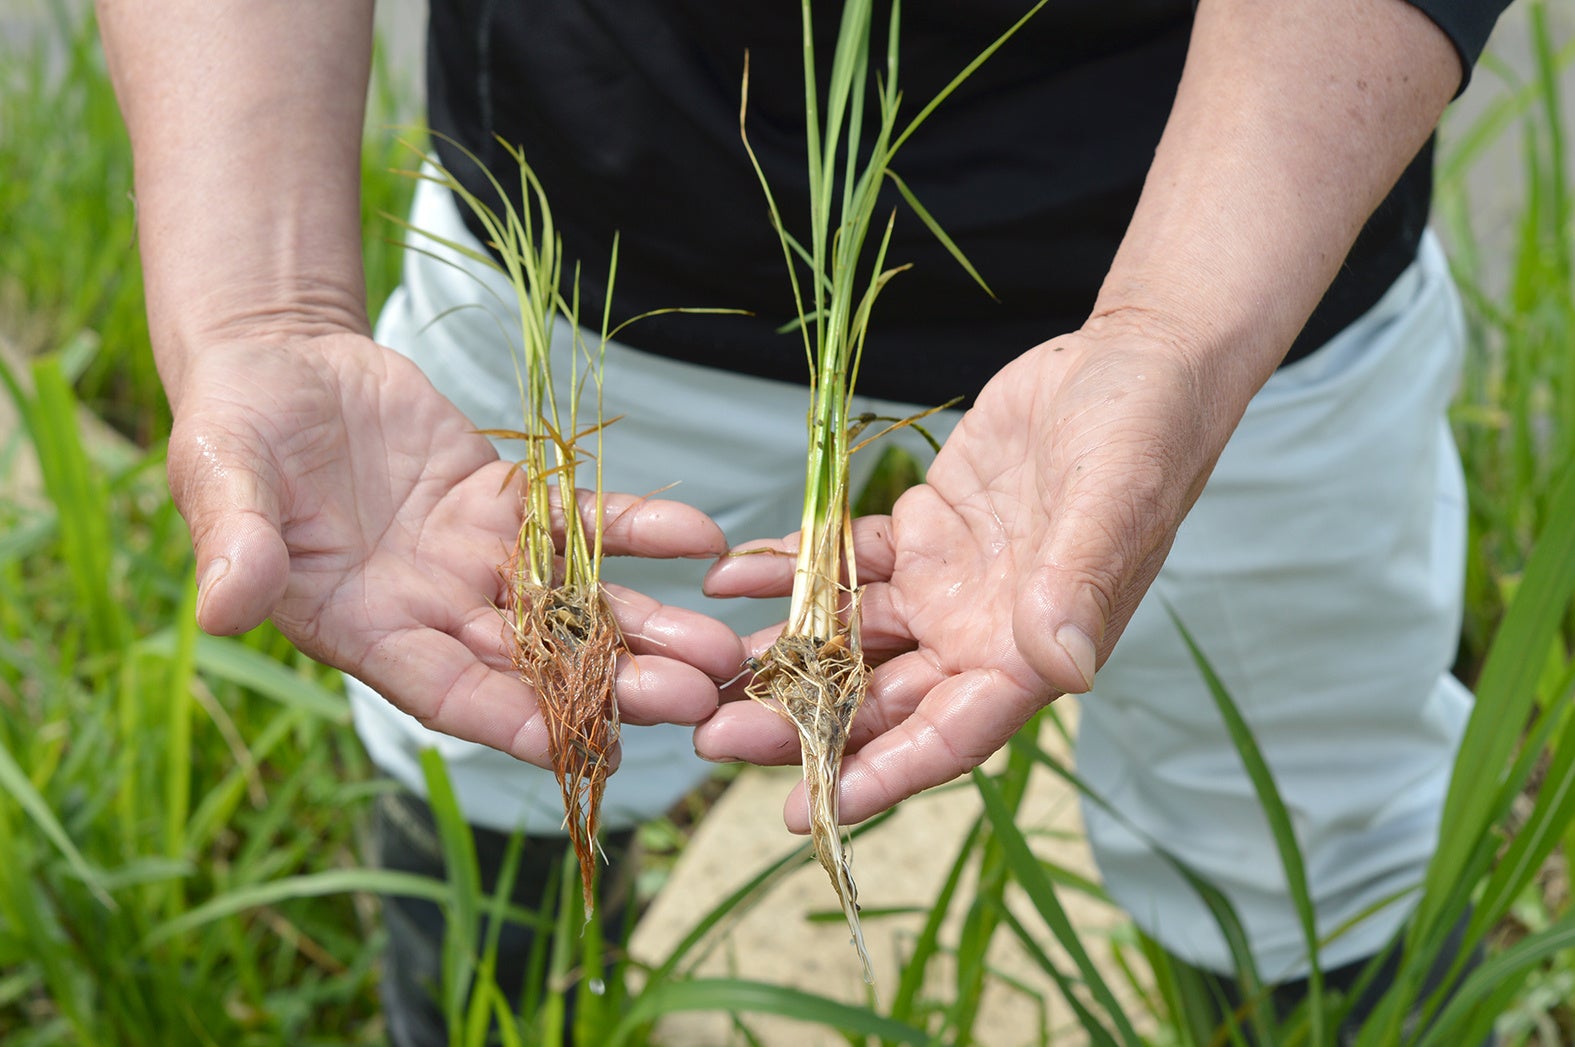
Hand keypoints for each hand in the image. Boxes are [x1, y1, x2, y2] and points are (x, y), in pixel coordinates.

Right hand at [168, 331, 743, 767]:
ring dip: (645, 624)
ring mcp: (477, 560)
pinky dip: (638, 529)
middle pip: (533, 661)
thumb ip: (236, 542)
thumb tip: (223, 606)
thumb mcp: (221, 478)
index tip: (577, 744)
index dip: (507, 718)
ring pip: (573, 603)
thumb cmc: (233, 429)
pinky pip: (581, 523)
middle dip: (612, 684)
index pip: (444, 689)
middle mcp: (431, 608)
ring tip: (720, 647)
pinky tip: (701, 536)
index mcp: (362, 627)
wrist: (281, 365)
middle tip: (694, 699)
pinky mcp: (508, 505)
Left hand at [696, 321, 1245, 829]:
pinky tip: (730, 569)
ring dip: (782, 654)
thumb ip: (1077, 585)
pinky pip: (844, 562)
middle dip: (800, 724)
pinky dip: (790, 568)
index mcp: (1032, 652)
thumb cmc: (1147, 433)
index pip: (948, 736)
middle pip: (881, 700)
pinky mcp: (921, 531)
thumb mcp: (1115, 501)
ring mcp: (947, 584)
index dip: (877, 777)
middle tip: (713, 737)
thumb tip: (1062, 670)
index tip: (803, 812)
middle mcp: (982, 633)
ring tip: (701, 664)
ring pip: (851, 640)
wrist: (1137, 361)